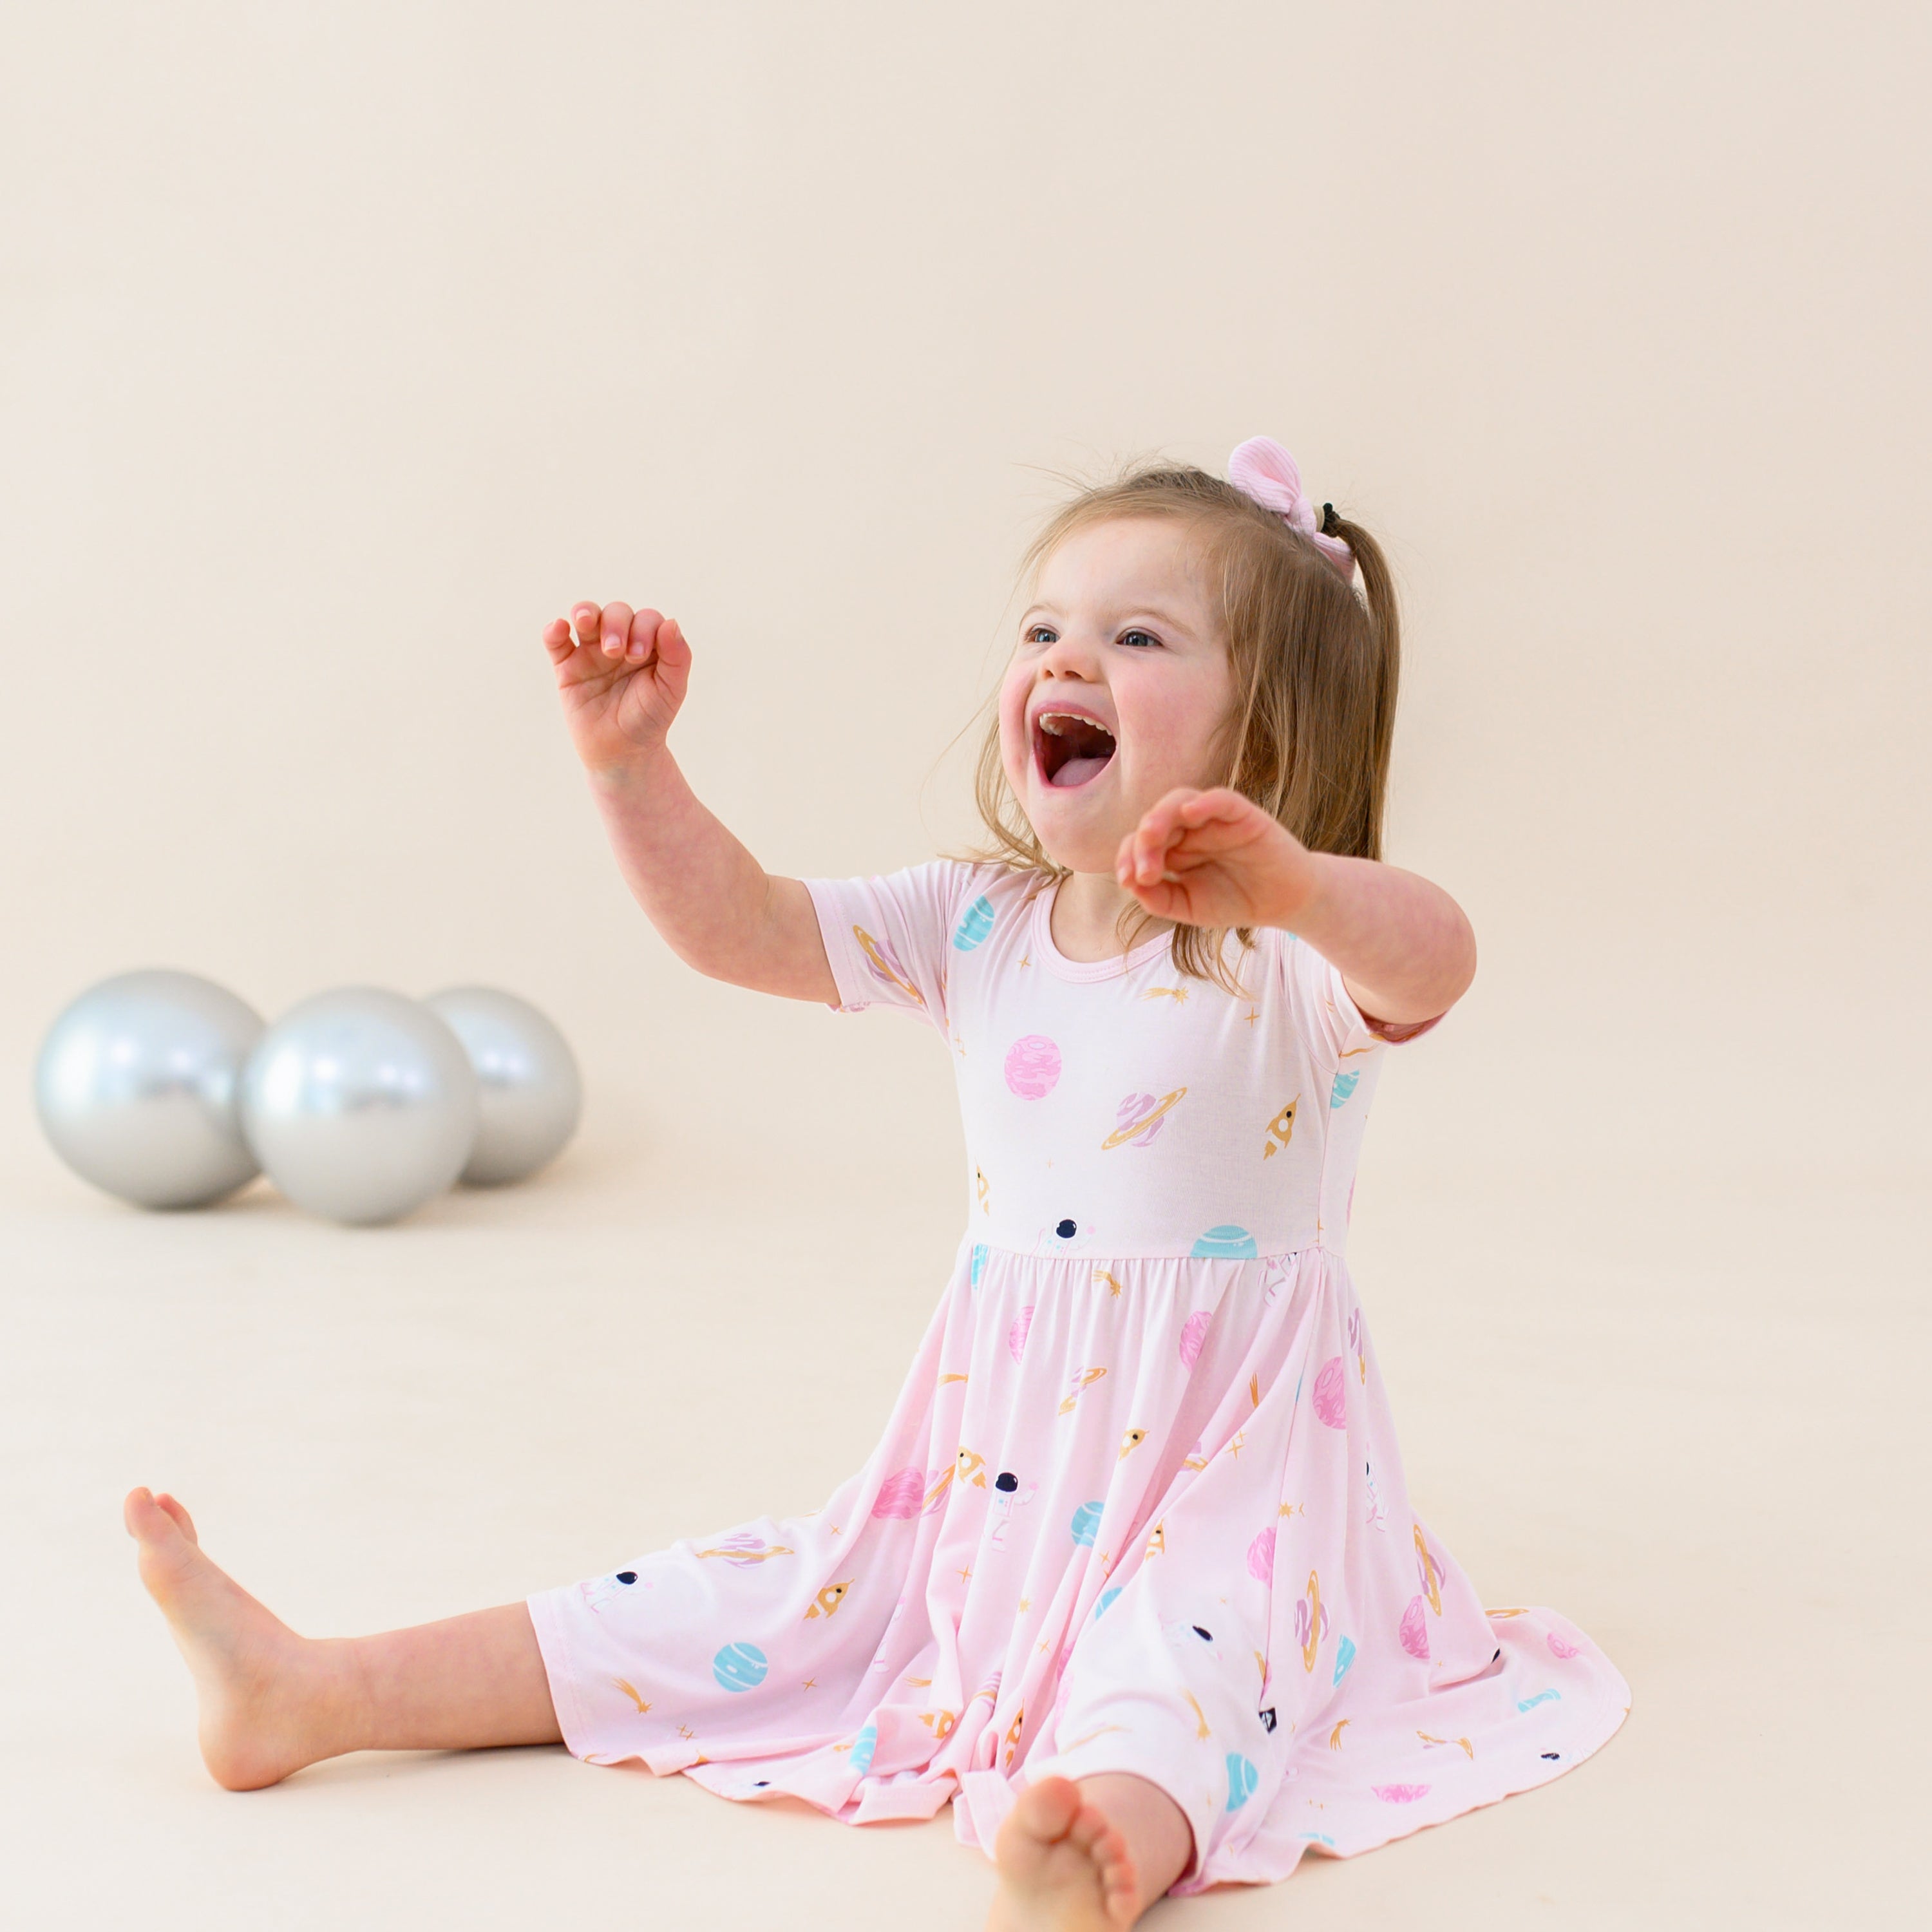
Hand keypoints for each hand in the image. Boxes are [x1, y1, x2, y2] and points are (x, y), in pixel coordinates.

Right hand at [542, 601, 691, 772]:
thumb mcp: (671, 690)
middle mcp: (621, 643)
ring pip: (586, 616)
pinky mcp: (567, 667)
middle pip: (616, 612)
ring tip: (585, 622)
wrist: (622, 752)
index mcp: (649, 645)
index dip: (643, 629)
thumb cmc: (649, 719)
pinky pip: (556, 641)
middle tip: (615, 652)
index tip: (639, 656)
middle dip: (615, 624)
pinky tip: (558, 628)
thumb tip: (671, 622)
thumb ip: (677, 657)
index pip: (646, 619)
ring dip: (585, 612)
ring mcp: (592, 653)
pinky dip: (553, 631)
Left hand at [1115, 787, 1317, 929]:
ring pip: (1180, 800)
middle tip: (1145, 872)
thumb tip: (1129, 883)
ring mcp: (1215, 819)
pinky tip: (1190, 813)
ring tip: (1151, 836)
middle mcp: (1190, 828)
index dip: (1127, 856)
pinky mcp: (1244, 816)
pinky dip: (1205, 802)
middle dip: (1142, 844)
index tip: (1128, 880)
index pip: (1139, 842)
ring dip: (1161, 817)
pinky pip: (1222, 799)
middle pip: (1155, 820)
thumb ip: (1158, 899)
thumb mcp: (1189, 907)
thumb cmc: (1234, 900)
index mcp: (1173, 847)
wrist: (1283, 904)